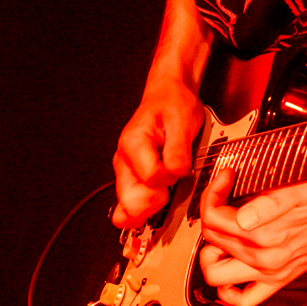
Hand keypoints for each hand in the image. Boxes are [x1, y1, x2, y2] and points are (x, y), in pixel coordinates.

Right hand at [111, 77, 203, 227]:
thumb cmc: (173, 104)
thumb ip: (178, 150)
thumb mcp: (182, 121)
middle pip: (132, 200)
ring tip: (166, 189)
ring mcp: (126, 171)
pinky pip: (132, 205)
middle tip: (171, 184)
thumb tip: (176, 173)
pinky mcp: (133, 179)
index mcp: (133, 143)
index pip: (149, 178)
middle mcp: (124, 160)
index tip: (179, 167)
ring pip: (129, 208)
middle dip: (156, 200)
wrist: (169, 96)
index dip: (170, 177)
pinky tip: (156, 202)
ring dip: (151, 205)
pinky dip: (146, 209)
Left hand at [196, 165, 306, 305]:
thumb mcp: (298, 188)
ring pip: (216, 274)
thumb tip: (243, 218)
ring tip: (221, 233)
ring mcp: (268, 272)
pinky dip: (227, 290)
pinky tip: (230, 268)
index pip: (214, 217)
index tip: (226, 179)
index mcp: (264, 234)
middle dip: (211, 213)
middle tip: (224, 196)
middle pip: (212, 240)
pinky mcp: (277, 280)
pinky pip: (242, 300)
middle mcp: (264, 258)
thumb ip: (269, 204)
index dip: (213, 193)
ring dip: (210, 253)